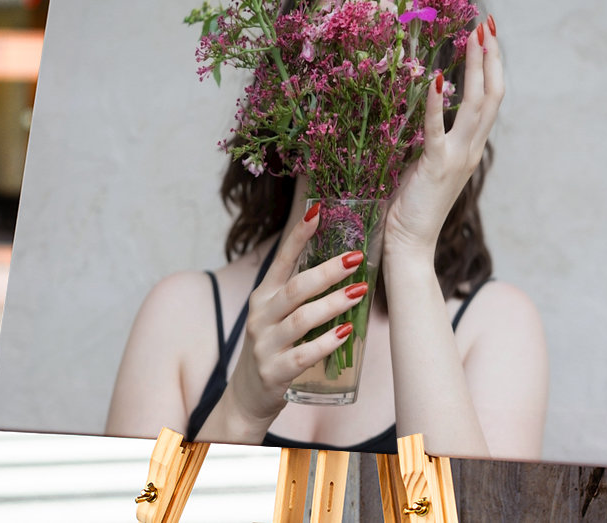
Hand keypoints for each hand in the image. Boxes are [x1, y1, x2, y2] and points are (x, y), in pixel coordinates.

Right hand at [224, 207, 369, 430]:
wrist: (247, 396)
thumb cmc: (273, 346)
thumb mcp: (277, 313)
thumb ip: (299, 289)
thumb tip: (339, 259)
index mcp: (264, 295)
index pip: (281, 259)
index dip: (298, 235)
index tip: (317, 210)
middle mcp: (261, 315)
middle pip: (296, 287)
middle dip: (327, 270)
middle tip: (356, 258)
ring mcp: (266, 344)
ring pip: (301, 318)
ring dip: (333, 303)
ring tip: (359, 291)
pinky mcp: (274, 372)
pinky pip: (303, 355)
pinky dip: (326, 342)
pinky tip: (346, 332)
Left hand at [384, 16, 502, 260]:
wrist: (410, 243)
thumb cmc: (411, 203)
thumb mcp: (427, 162)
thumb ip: (433, 136)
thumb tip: (426, 104)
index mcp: (471, 147)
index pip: (491, 98)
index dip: (492, 65)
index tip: (487, 34)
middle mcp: (471, 149)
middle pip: (493, 94)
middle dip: (491, 56)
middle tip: (487, 23)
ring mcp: (457, 157)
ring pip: (478, 106)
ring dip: (476, 67)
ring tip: (473, 36)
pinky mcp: (435, 166)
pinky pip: (438, 129)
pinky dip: (439, 104)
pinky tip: (437, 79)